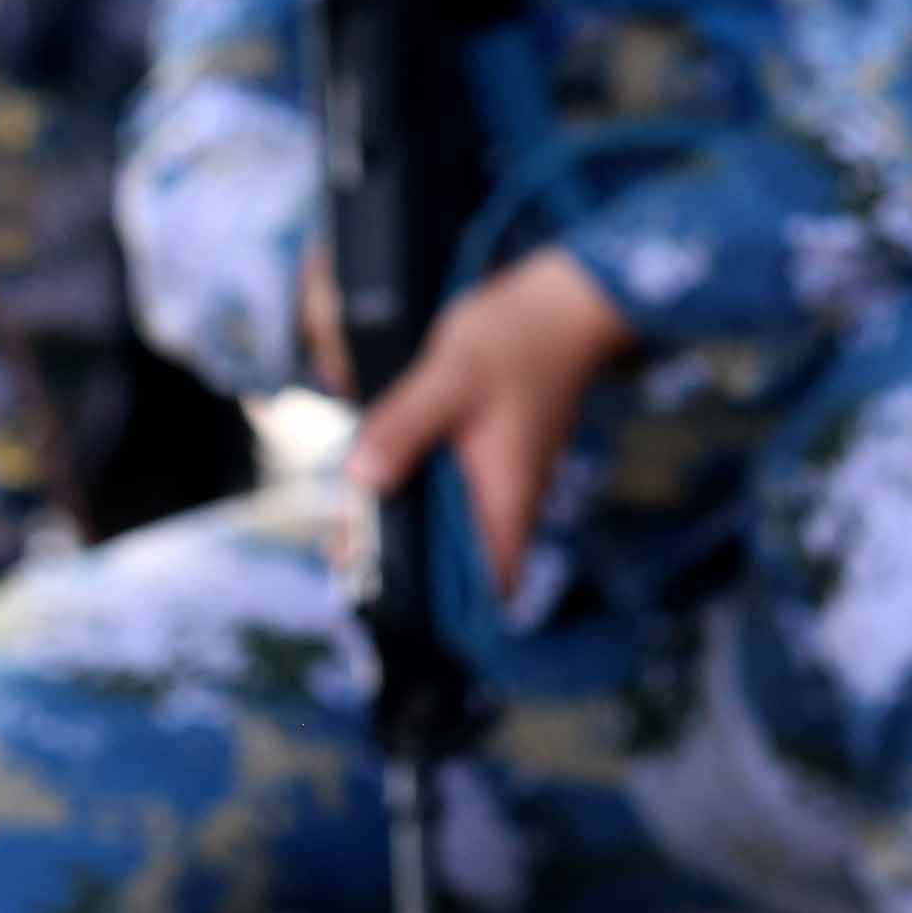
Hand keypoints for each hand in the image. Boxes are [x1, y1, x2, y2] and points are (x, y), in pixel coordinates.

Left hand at [338, 244, 635, 593]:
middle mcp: (510, 500)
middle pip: (464, 568)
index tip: (391, 602)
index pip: (490, 588)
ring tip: (353, 521)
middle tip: (347, 553)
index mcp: (505, 498)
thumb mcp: (448, 378)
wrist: (564, 301)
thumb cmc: (516, 339)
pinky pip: (457, 497)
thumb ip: (402, 428)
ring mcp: (505, 480)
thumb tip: (359, 479)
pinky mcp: (495, 457)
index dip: (448, 611)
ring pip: (457, 531)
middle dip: (408, 571)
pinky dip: (421, 497)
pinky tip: (382, 477)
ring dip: (411, 532)